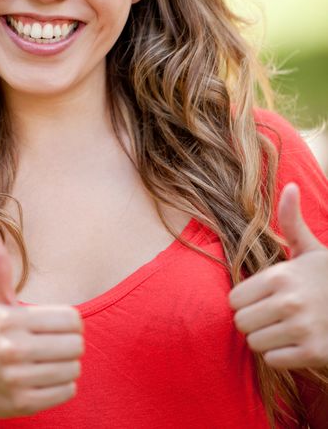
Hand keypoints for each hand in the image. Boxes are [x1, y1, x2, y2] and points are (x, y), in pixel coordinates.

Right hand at [0, 232, 83, 427]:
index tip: (56, 326)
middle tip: (54, 345)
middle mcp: (10, 349)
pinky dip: (64, 385)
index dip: (70, 323)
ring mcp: (15, 379)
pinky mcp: (22, 404)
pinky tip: (46, 379)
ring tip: (49, 362)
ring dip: (68, 365)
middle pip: (76, 344)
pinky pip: (68, 390)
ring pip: (74, 368)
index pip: (72, 319)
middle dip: (71, 344)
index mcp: (8, 319)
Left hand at [229, 183, 327, 369]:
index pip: (234, 299)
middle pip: (241, 322)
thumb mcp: (310, 248)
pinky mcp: (312, 354)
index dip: (245, 300)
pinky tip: (294, 342)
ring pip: (255, 343)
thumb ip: (291, 221)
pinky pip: (273, 360)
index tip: (261, 298)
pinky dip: (280, 354)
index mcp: (281, 275)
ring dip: (266, 338)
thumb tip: (290, 186)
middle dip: (253, 320)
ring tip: (282, 327)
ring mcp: (301, 330)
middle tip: (270, 315)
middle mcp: (288, 302)